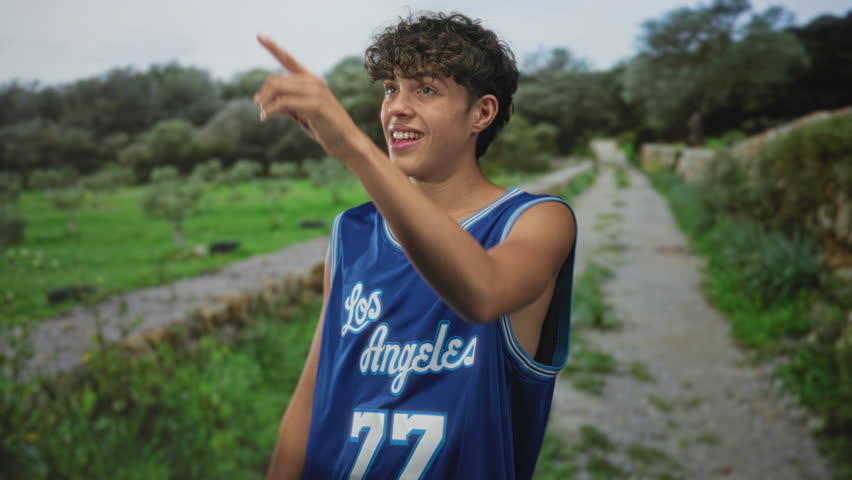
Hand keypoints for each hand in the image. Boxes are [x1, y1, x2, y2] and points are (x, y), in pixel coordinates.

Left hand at [254, 34, 365, 158]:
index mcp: (311, 80)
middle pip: (274, 79)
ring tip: (263, 115)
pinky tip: (266, 118)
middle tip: (260, 108)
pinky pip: (282, 103)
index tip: (258, 35)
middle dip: (263, 94)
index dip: (272, 47)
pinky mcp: (314, 105)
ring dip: (265, 102)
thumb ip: (287, 103)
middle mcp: (313, 81)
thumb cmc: (325, 128)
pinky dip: (270, 110)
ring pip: (276, 89)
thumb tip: (261, 99)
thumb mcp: (303, 112)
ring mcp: (315, 91)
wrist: (347, 142)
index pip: (288, 59)